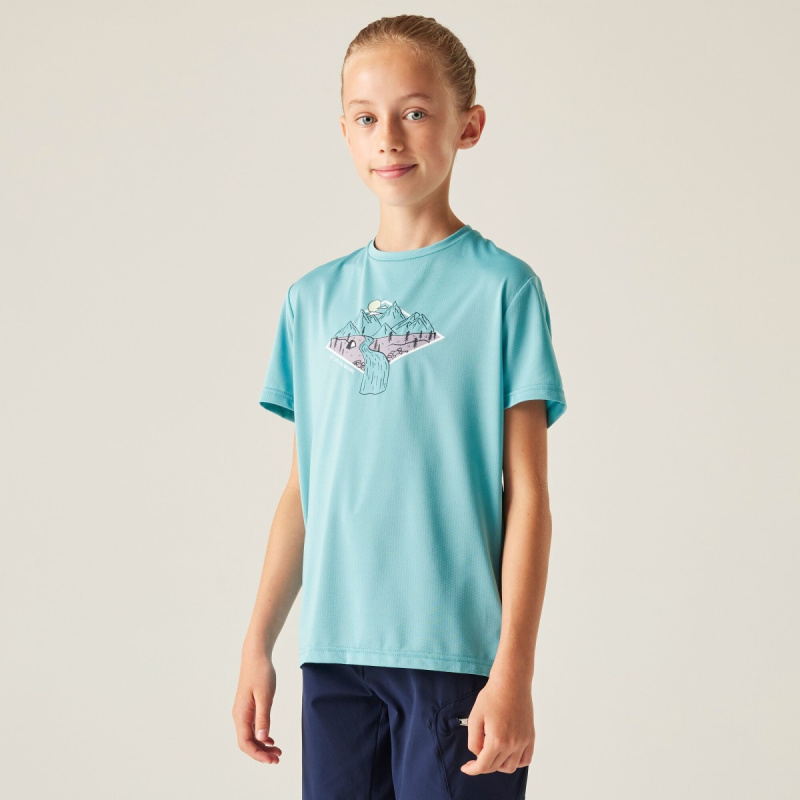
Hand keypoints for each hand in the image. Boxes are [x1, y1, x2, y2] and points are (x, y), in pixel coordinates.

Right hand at [232, 647, 282, 763]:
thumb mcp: (265, 696)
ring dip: (263, 746)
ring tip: (278, 751)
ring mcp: (243, 712)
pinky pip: (252, 728)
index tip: (272, 760)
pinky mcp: (248, 708)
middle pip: (247, 743)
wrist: (256, 657)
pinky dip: (262, 736)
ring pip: (250, 736)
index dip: (258, 755)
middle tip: (278, 758)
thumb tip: (262, 739)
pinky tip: (271, 739)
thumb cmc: (261, 674)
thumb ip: (263, 718)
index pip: (246, 743)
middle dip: (261, 753)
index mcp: (241, 715)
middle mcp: (239, 716)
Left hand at [459, 676, 534, 774]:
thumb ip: (473, 740)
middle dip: (482, 765)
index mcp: (497, 740)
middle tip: (475, 756)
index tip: (465, 768)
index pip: (483, 766)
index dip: (472, 770)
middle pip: (495, 767)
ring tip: (491, 753)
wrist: (511, 682)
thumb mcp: (474, 717)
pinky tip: (507, 754)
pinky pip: (525, 759)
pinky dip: (516, 762)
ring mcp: (523, 741)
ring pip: (510, 767)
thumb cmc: (491, 696)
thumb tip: (478, 754)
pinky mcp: (530, 736)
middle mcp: (512, 745)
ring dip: (498, 765)